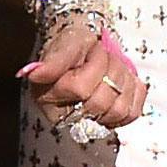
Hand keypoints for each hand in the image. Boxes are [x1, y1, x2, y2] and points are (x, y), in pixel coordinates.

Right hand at [17, 16, 147, 129]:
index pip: (80, 88)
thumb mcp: (65, 45)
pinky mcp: (113, 121)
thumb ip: (54, 60)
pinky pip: (132, 113)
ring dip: (122, 80)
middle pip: (101, 102)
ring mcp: (91, 121)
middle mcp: (67, 116)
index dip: (94, 64)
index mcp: (49, 98)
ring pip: (119, 110)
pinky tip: (123, 79)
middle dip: (110, 70)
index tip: (93, 48)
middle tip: (104, 55)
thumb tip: (34, 75)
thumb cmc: (75, 45)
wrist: (90, 47)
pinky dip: (133, 92)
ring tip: (113, 66)